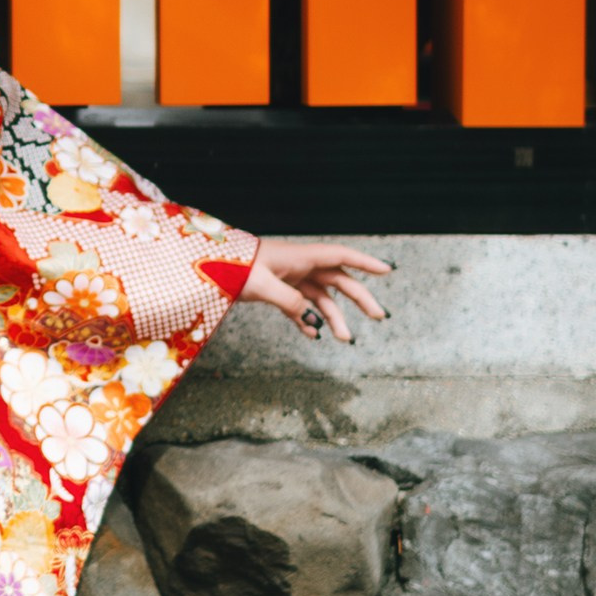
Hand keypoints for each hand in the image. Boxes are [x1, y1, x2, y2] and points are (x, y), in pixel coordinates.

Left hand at [238, 240, 393, 342]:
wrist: (206, 268)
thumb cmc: (233, 268)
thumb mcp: (261, 285)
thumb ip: (289, 300)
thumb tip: (311, 317)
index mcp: (300, 257)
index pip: (341, 257)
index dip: (365, 262)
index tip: (388, 270)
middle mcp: (299, 266)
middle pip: (338, 281)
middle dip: (360, 298)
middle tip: (379, 316)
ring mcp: (288, 279)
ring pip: (320, 299)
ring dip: (334, 317)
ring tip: (346, 338)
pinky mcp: (276, 292)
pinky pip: (299, 308)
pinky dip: (307, 321)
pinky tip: (314, 335)